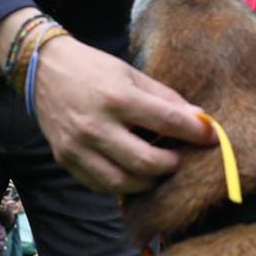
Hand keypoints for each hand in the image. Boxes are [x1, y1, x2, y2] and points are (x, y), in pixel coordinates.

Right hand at [32, 36, 214, 193]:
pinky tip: (131, 173)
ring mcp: (78, 147)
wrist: (43, 69)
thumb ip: (164, 97)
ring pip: (123, 183)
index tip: (212, 137)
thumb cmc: (93, 69)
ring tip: (157, 168)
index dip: (196, 133)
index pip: (168, 121)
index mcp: (117, 97)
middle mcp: (96, 125)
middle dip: (172, 164)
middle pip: (147, 162)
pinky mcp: (65, 159)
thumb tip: (199, 119)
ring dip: (149, 181)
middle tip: (179, 157)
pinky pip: (100, 186)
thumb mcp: (130, 73)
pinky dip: (122, 185)